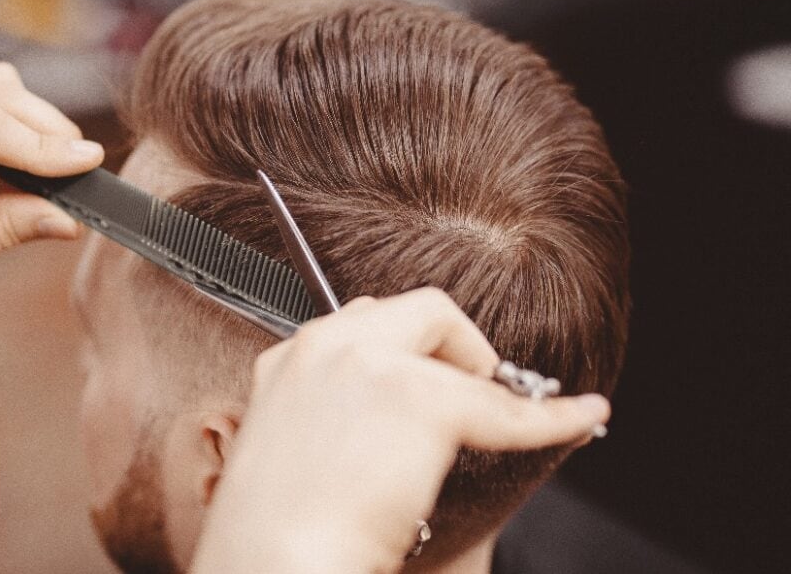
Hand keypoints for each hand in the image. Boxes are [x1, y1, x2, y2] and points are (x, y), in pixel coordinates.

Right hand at [192, 288, 609, 573]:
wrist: (275, 563)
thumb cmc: (277, 533)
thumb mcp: (280, 455)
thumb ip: (318, 417)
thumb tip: (349, 420)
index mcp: (287, 364)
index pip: (355, 325)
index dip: (401, 350)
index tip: (424, 370)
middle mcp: (325, 348)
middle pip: (401, 309)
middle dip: (441, 341)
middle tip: (462, 384)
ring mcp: (372, 365)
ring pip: (444, 325)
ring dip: (474, 366)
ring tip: (492, 408)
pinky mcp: (422, 400)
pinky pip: (504, 406)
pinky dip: (551, 415)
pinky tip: (581, 416)